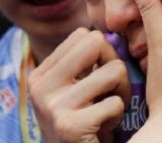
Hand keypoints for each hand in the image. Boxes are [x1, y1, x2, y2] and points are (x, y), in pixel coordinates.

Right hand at [28, 28, 130, 142]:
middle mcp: (40, 86)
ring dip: (121, 93)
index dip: (103, 52)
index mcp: (40, 73)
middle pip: (97, 42)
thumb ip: (82, 63)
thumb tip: (109, 31)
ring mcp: (53, 106)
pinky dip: (117, 117)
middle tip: (111, 89)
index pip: (83, 35)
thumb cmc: (83, 125)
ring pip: (115, 71)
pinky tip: (103, 128)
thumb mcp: (72, 91)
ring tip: (109, 110)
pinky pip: (116, 103)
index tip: (100, 76)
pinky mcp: (70, 126)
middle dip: (114, 64)